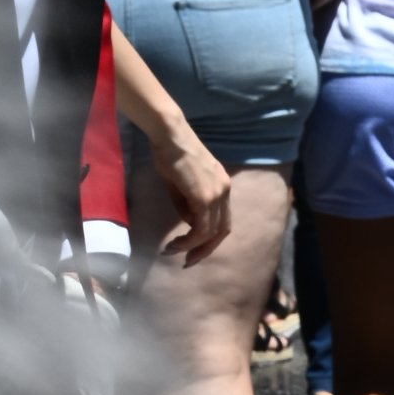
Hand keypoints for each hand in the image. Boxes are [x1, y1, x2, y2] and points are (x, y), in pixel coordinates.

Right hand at [150, 121, 232, 262]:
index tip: (194, 248)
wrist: (168, 134)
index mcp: (222, 186)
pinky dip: (190, 240)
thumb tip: (190, 225)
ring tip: (175, 251)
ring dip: (193, 246)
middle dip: (206, 249)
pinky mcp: (205, 197)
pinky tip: (176, 243)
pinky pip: (201, 228)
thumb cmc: (169, 153)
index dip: (210, 238)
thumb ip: (188, 205)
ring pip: (211, 232)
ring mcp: (217, 194)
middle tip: (189, 261)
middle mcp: (224, 191)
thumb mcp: (180, 185)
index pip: (222, 220)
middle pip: (222, 230)